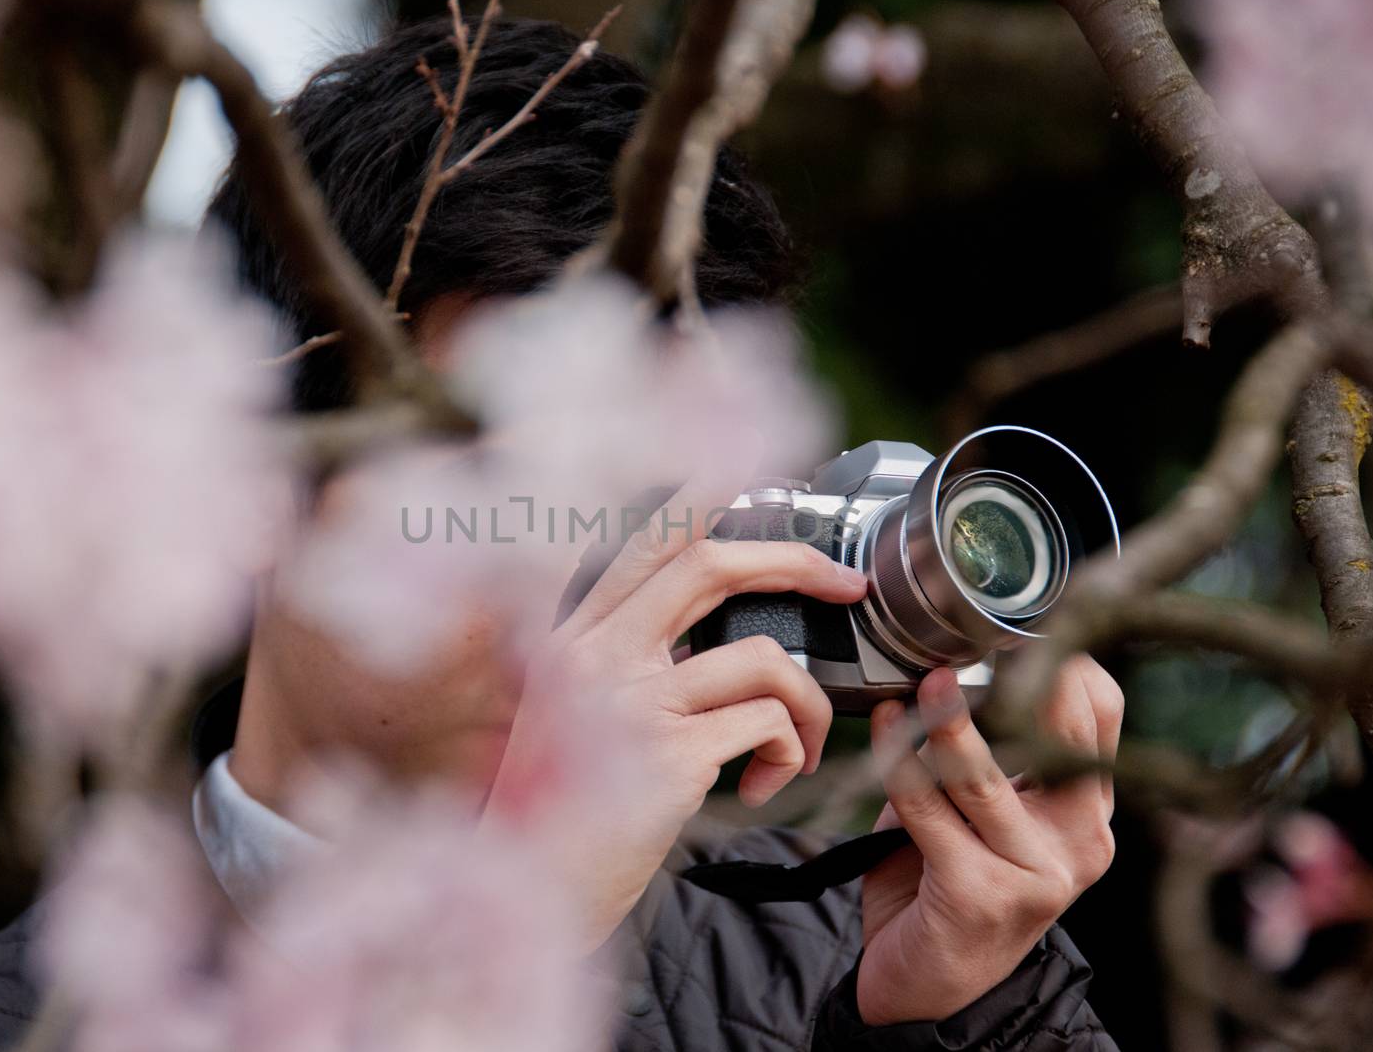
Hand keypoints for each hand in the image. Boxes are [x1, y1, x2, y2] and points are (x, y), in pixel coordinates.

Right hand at [483, 471, 868, 946]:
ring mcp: (629, 700)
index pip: (645, 538)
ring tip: (796, 751)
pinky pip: (767, 724)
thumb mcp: (570, 716)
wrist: (526, 895)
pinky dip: (786, 753)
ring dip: (810, 705)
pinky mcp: (666, 755)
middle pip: (709, 564)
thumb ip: (622, 662)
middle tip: (845, 585)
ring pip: (765, 659)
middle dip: (796, 562)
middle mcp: (595, 653)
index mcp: (573, 636)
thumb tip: (714, 636)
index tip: (760, 477)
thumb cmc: (559, 813)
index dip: (706, 495)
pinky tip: (761, 787)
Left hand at [855, 656, 1121, 1024]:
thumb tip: (949, 667)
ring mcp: (1036, 873)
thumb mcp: (984, 810)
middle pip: (1061, 736)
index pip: (1102, 714)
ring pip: (981, 775)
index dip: (1064, 661)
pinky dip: (898, 768)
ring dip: (940, 723)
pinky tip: (882, 738)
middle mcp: (1080, 842)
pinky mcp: (980, 896)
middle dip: (1017, 680)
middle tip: (971, 643)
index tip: (1014, 626)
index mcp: (1089, 812)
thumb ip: (986, 751)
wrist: (924, 986)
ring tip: (916, 688)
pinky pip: (928, 811)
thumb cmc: (947, 883)